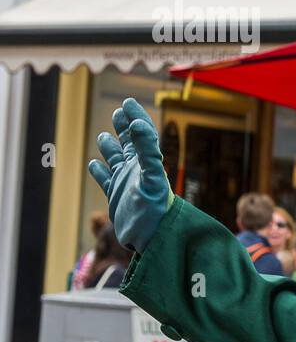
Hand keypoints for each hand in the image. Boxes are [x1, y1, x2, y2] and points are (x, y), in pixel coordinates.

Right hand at [88, 98, 172, 251]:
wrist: (151, 239)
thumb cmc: (155, 210)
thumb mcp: (152, 177)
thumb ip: (148, 151)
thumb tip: (138, 125)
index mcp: (147, 163)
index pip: (143, 135)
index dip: (136, 118)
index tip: (128, 102)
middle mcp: (137, 171)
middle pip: (129, 143)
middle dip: (124, 127)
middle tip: (119, 111)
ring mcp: (126, 183)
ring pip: (116, 160)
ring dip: (111, 147)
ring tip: (105, 136)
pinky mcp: (116, 197)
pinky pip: (106, 180)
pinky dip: (99, 171)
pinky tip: (93, 164)